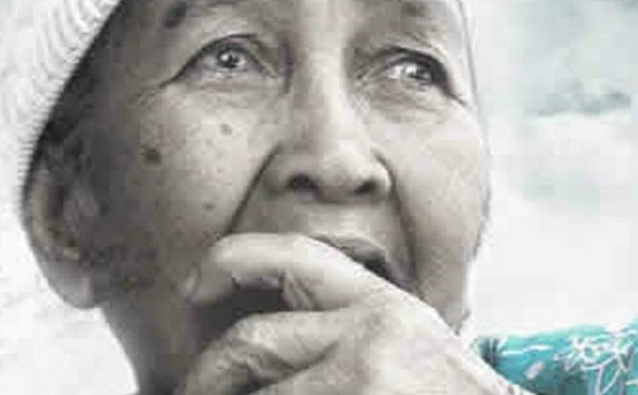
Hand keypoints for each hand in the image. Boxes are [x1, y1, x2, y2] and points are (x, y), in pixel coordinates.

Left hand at [176, 233, 525, 394]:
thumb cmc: (446, 394)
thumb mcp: (405, 340)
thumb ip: (344, 327)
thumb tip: (260, 346)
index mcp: (381, 302)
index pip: (294, 256)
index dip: (231, 260)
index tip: (195, 285)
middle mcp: (373, 330)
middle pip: (255, 339)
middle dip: (208, 372)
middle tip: (191, 390)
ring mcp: (366, 376)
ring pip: (261, 394)